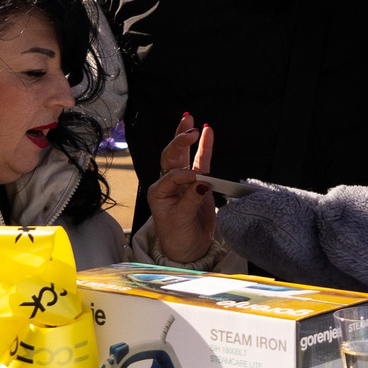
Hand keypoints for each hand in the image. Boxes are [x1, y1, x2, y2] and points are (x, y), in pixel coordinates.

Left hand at [147, 115, 217, 264]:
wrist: (188, 249)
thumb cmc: (177, 237)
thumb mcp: (180, 220)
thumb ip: (191, 200)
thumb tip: (203, 183)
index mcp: (159, 191)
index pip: (172, 174)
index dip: (185, 175)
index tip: (198, 181)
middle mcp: (169, 183)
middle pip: (173, 155)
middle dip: (180, 140)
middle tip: (190, 129)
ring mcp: (185, 181)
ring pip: (185, 154)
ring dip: (187, 137)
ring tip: (190, 118)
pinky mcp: (199, 183)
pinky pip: (202, 161)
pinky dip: (205, 147)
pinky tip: (208, 132)